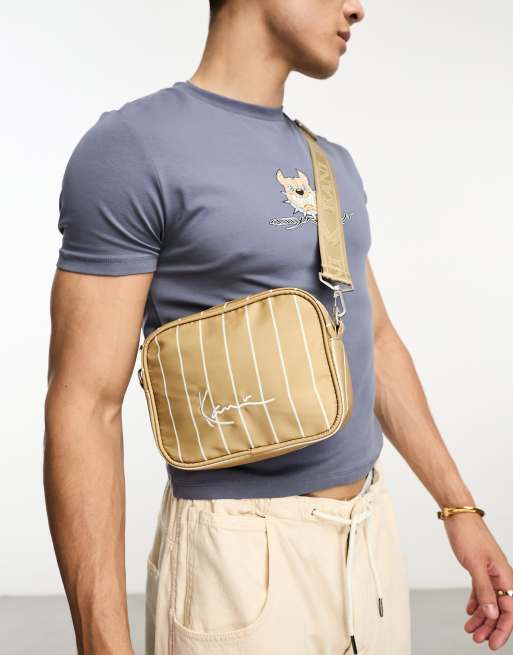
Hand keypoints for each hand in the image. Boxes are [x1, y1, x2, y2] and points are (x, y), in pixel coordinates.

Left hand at [443, 513, 512, 649]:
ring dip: (482, 617)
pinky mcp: (480, 568)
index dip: (503, 628)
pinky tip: (469, 611)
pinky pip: (481, 590)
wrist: (458, 514)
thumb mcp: (474, 564)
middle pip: (501, 609)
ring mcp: (490, 572)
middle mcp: (501, 576)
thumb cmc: (468, 534)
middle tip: (477, 639)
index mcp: (505, 576)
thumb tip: (493, 613)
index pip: (510, 610)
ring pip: (490, 601)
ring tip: (469, 629)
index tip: (492, 643)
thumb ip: (483, 590)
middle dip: (490, 626)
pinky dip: (476, 602)